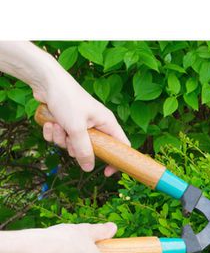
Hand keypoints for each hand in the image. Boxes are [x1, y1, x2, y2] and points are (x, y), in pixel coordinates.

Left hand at [0, 41, 128, 175]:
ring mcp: (81, 125)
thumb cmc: (67, 99)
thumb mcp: (76, 128)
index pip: (121, 146)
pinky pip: (61, 138)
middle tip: (69, 138)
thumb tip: (89, 169)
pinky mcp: (66, 123)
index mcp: (107, 123)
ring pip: (73, 145)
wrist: (45, 80)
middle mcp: (96, 125)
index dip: (116, 161)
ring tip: (56, 125)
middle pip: (92, 150)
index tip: (106, 172)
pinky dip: (53, 134)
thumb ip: (84, 150)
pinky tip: (48, 123)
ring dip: (61, 139)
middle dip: (76, 148)